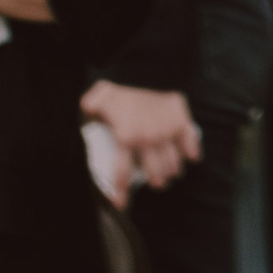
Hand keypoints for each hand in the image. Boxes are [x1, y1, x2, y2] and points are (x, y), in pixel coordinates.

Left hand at [82, 81, 199, 198]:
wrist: (144, 66)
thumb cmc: (118, 86)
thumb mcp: (96, 100)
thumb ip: (89, 115)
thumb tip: (80, 125)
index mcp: (126, 138)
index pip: (122, 173)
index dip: (120, 193)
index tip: (120, 206)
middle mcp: (148, 140)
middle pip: (155, 174)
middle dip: (157, 181)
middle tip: (157, 182)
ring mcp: (167, 133)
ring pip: (173, 164)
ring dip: (172, 171)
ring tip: (171, 172)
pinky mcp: (181, 123)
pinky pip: (191, 144)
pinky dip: (192, 153)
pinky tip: (190, 157)